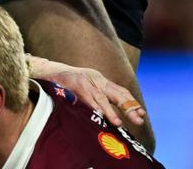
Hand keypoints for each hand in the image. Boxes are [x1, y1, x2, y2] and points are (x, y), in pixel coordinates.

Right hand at [29, 56, 145, 127]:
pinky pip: (86, 96)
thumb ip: (96, 97)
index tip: (142, 114)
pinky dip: (93, 105)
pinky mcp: (76, 83)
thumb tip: (104, 113)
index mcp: (101, 81)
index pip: (121, 92)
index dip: (132, 102)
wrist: (51, 70)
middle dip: (129, 107)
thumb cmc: (68, 81)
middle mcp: (98, 80)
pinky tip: (99, 114)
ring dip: (110, 111)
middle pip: (118, 94)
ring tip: (118, 123)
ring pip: (102, 98)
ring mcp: (87, 81)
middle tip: (140, 119)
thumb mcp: (87, 87)